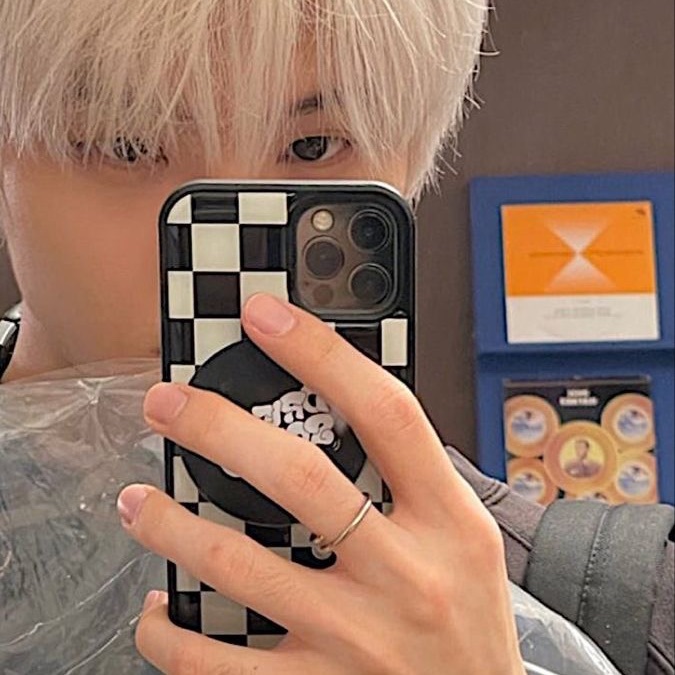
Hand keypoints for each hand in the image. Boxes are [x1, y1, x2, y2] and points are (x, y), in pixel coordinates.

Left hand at [117, 293, 524, 674]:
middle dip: (218, 428)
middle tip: (168, 403)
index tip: (267, 317)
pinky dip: (173, 635)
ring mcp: (356, 640)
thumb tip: (344, 412)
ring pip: (239, 568)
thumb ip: (412, 478)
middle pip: (297, 478)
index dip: (321, 354)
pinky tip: (159, 611)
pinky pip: (219, 665)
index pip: (386, 414)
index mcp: (448, 522)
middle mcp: (403, 576)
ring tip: (138, 500)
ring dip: (172, 526)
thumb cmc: (473, 621)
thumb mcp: (467, 537)